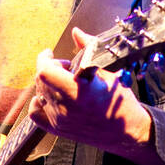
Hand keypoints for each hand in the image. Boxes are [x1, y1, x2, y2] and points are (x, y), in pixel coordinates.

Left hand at [27, 25, 152, 154]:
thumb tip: (77, 32)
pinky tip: (49, 97)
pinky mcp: (58, 129)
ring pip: (39, 93)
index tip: (50, 53)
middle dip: (50, 68)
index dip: (44, 59)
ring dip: (47, 83)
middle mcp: (66, 106)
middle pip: (41, 80)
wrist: (128, 131)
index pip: (45, 71)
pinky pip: (36, 114)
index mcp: (79, 91)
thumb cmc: (121, 102)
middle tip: (66, 68)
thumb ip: (89, 49)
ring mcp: (60, 120)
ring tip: (63, 82)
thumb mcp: (108, 71)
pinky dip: (38, 102)